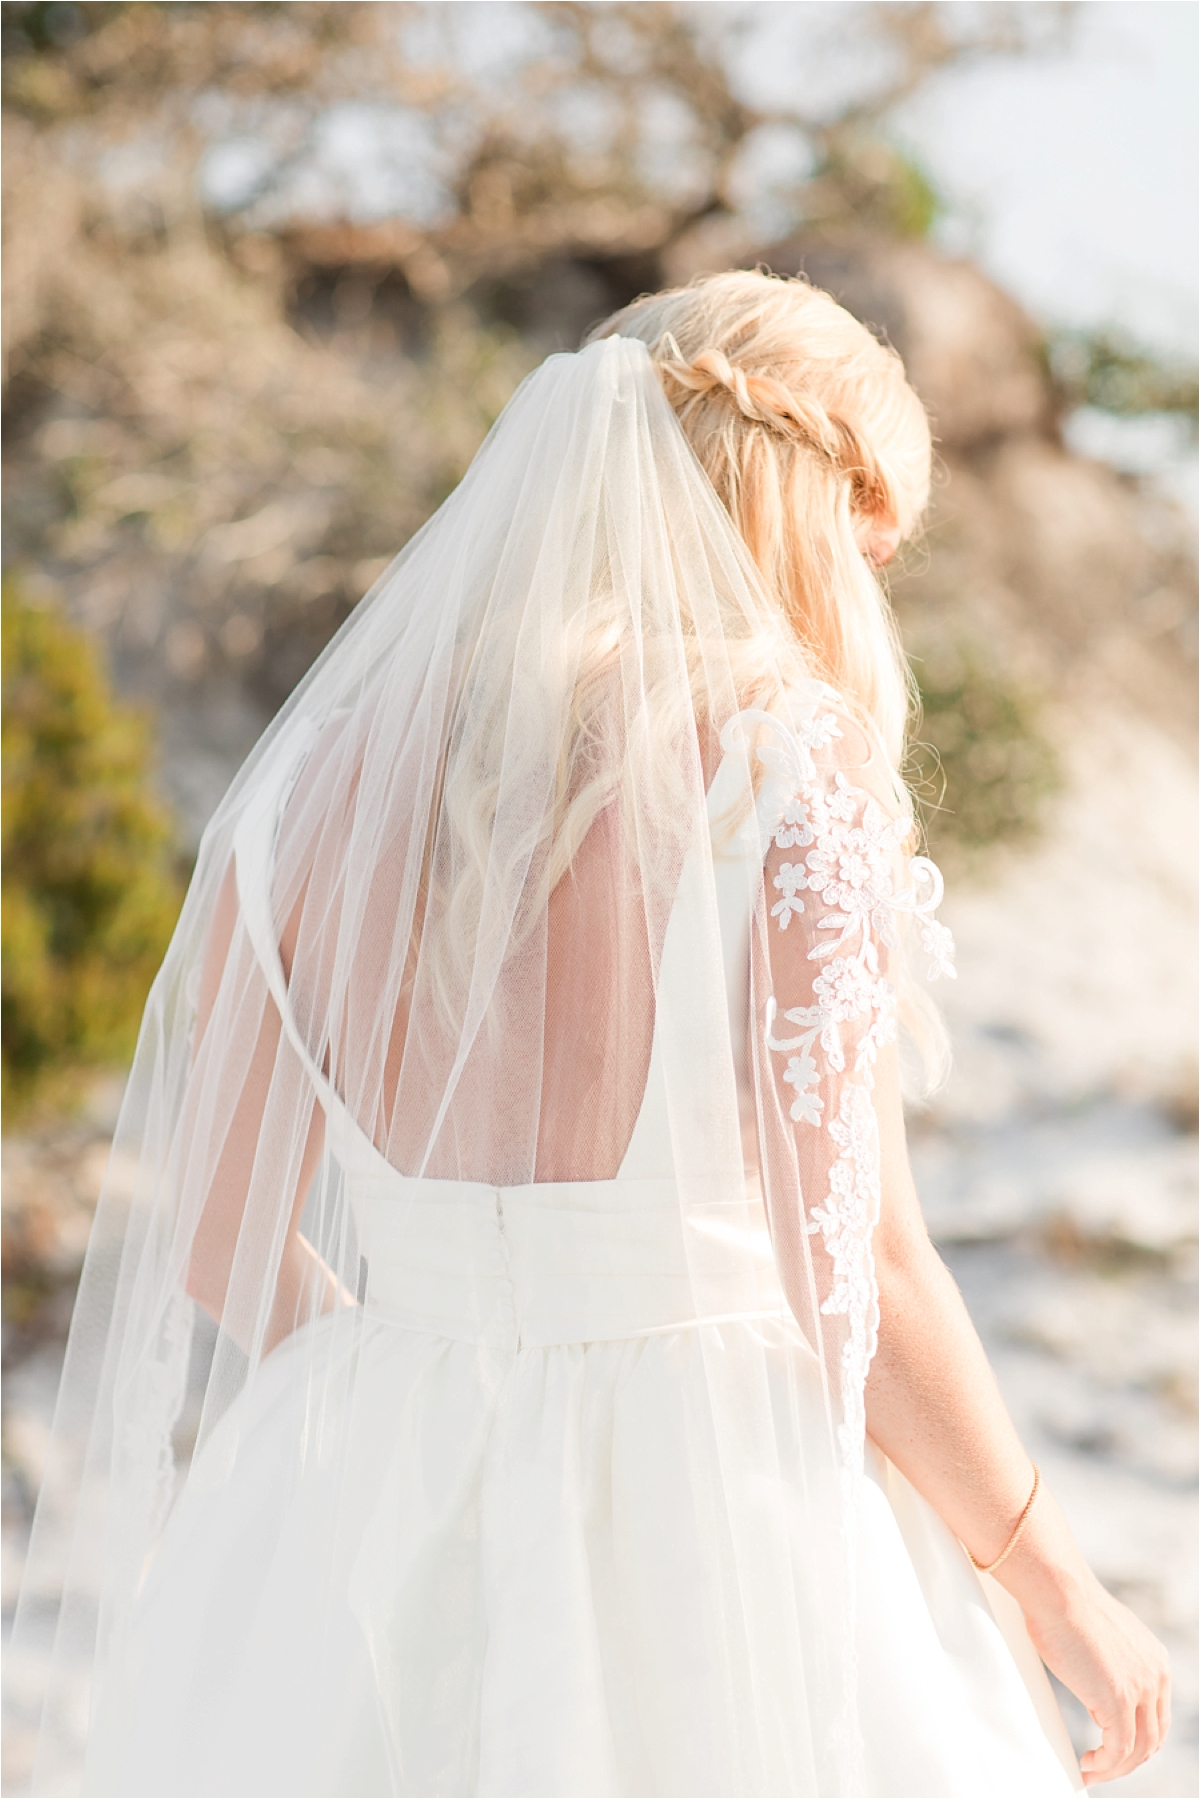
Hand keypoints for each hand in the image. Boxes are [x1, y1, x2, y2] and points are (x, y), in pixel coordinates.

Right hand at [1023, 1574, 1170, 1786]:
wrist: (1058, 1591)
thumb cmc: (1066, 1604)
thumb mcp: (1100, 1638)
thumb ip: (1107, 1660)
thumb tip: (1090, 1674)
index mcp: (1155, 1660)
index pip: (1157, 1715)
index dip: (1138, 1738)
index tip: (1113, 1746)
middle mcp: (1156, 1675)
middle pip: (1153, 1737)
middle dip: (1129, 1758)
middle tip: (1103, 1765)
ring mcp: (1140, 1689)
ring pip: (1139, 1749)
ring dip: (1115, 1768)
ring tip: (1092, 1770)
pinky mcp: (1118, 1701)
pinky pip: (1118, 1750)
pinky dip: (1104, 1765)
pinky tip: (1088, 1764)